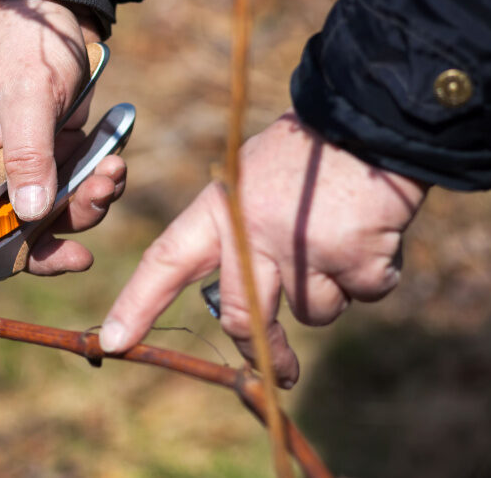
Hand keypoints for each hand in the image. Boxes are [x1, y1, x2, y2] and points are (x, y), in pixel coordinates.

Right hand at [0, 0, 126, 312]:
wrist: (59, 10)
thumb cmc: (24, 49)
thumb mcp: (24, 100)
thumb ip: (28, 156)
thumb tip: (33, 217)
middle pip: (12, 239)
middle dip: (50, 248)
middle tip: (81, 255)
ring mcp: (29, 169)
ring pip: (55, 220)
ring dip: (86, 210)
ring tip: (107, 175)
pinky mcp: (60, 159)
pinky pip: (81, 193)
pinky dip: (101, 185)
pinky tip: (114, 161)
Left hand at [99, 113, 427, 387]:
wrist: (374, 116)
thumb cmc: (312, 150)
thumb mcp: (253, 174)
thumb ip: (239, 228)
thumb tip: (236, 297)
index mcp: (220, 206)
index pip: (166, 259)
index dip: (138, 303)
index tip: (113, 341)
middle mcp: (252, 232)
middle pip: (237, 314)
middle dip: (262, 351)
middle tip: (281, 373)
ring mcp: (301, 248)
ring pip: (313, 311)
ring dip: (333, 288)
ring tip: (343, 235)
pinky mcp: (352, 259)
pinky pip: (363, 293)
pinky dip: (373, 274)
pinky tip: (376, 232)